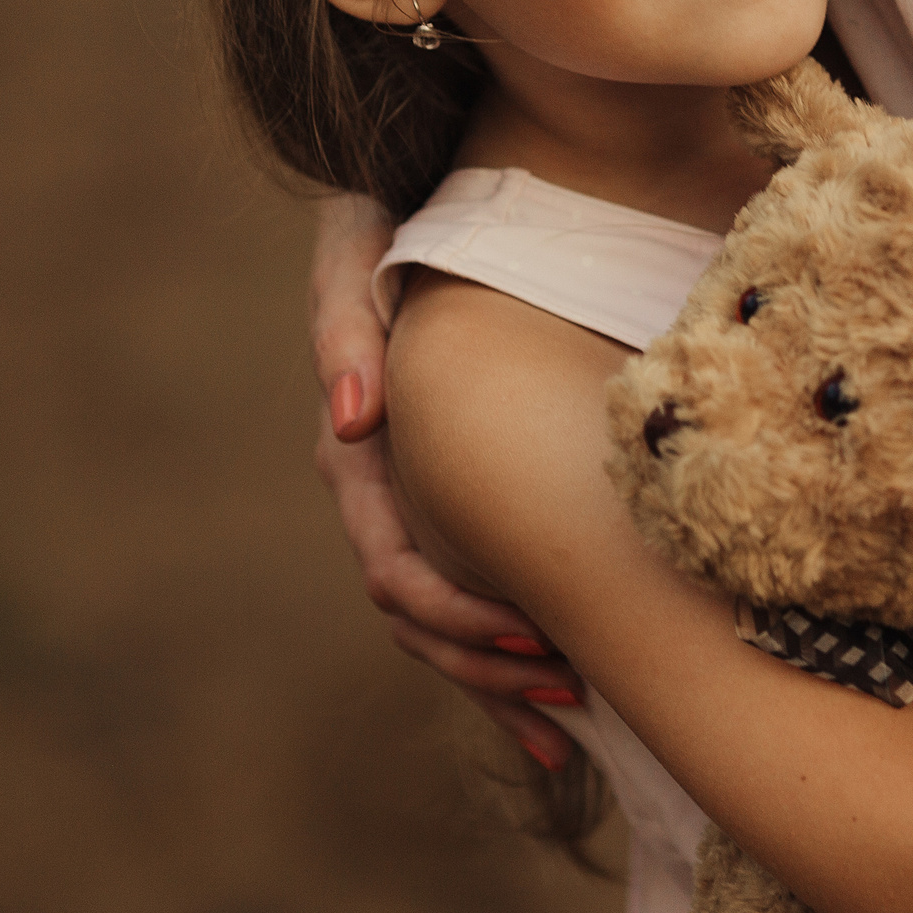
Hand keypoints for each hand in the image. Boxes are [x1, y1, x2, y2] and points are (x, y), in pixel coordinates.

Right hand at [309, 194, 581, 769]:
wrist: (425, 193)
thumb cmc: (393, 218)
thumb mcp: (357, 251)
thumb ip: (345, 326)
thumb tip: (352, 422)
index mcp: (357, 453)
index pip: (395, 564)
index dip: (458, 615)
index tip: (531, 640)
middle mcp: (381, 488)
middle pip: (419, 616)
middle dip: (485, 668)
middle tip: (566, 694)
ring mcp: (415, 499)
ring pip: (439, 623)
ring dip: (495, 681)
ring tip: (568, 720)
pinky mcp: (454, 495)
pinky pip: (473, 589)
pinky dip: (503, 654)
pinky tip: (558, 705)